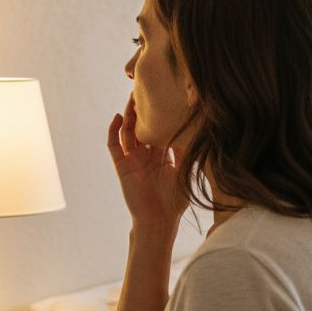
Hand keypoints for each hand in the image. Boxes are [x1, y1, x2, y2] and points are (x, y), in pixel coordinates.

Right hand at [107, 94, 188, 234]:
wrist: (159, 221)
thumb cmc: (175, 202)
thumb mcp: (186, 171)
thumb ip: (188, 151)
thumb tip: (198, 129)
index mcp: (162, 155)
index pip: (160, 128)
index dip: (160, 114)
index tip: (166, 97)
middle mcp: (146, 155)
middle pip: (141, 126)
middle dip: (143, 109)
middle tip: (147, 89)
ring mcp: (132, 160)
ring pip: (127, 131)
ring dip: (128, 115)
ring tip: (132, 98)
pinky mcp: (122, 166)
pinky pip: (114, 145)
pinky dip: (113, 131)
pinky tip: (117, 117)